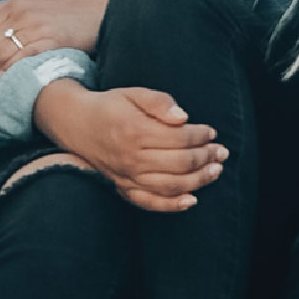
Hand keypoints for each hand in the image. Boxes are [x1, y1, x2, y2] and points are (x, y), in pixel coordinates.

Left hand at [0, 0, 114, 88]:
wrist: (104, 10)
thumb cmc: (76, 9)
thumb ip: (17, 7)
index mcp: (17, 4)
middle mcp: (22, 12)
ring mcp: (35, 25)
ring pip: (1, 54)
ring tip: (1, 86)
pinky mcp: (50, 39)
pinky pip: (21, 58)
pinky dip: (11, 71)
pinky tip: (10, 80)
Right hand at [33, 80, 227, 212]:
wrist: (76, 124)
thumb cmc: (111, 106)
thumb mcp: (135, 93)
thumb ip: (160, 102)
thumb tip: (184, 117)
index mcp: (136, 131)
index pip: (180, 138)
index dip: (201, 136)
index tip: (212, 132)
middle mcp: (131, 158)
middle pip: (179, 163)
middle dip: (206, 157)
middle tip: (222, 152)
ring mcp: (126, 176)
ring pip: (169, 185)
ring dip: (197, 181)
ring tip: (216, 171)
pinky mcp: (122, 187)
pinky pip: (148, 202)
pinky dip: (171, 205)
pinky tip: (192, 200)